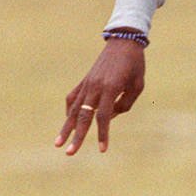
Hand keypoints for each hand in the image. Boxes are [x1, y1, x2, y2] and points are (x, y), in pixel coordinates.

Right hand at [55, 40, 145, 155]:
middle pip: (83, 116)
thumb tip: (109, 117)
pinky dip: (69, 110)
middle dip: (76, 136)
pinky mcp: (84, 81)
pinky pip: (73, 97)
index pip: (104, 116)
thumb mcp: (137, 86)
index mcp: (111, 87)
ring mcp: (87, 83)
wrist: (123, 42)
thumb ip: (125, 104)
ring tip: (58, 143)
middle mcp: (95, 86)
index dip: (102, 134)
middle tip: (70, 153)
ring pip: (73, 109)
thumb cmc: (135, 65)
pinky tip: (67, 121)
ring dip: (65, 127)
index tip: (102, 150)